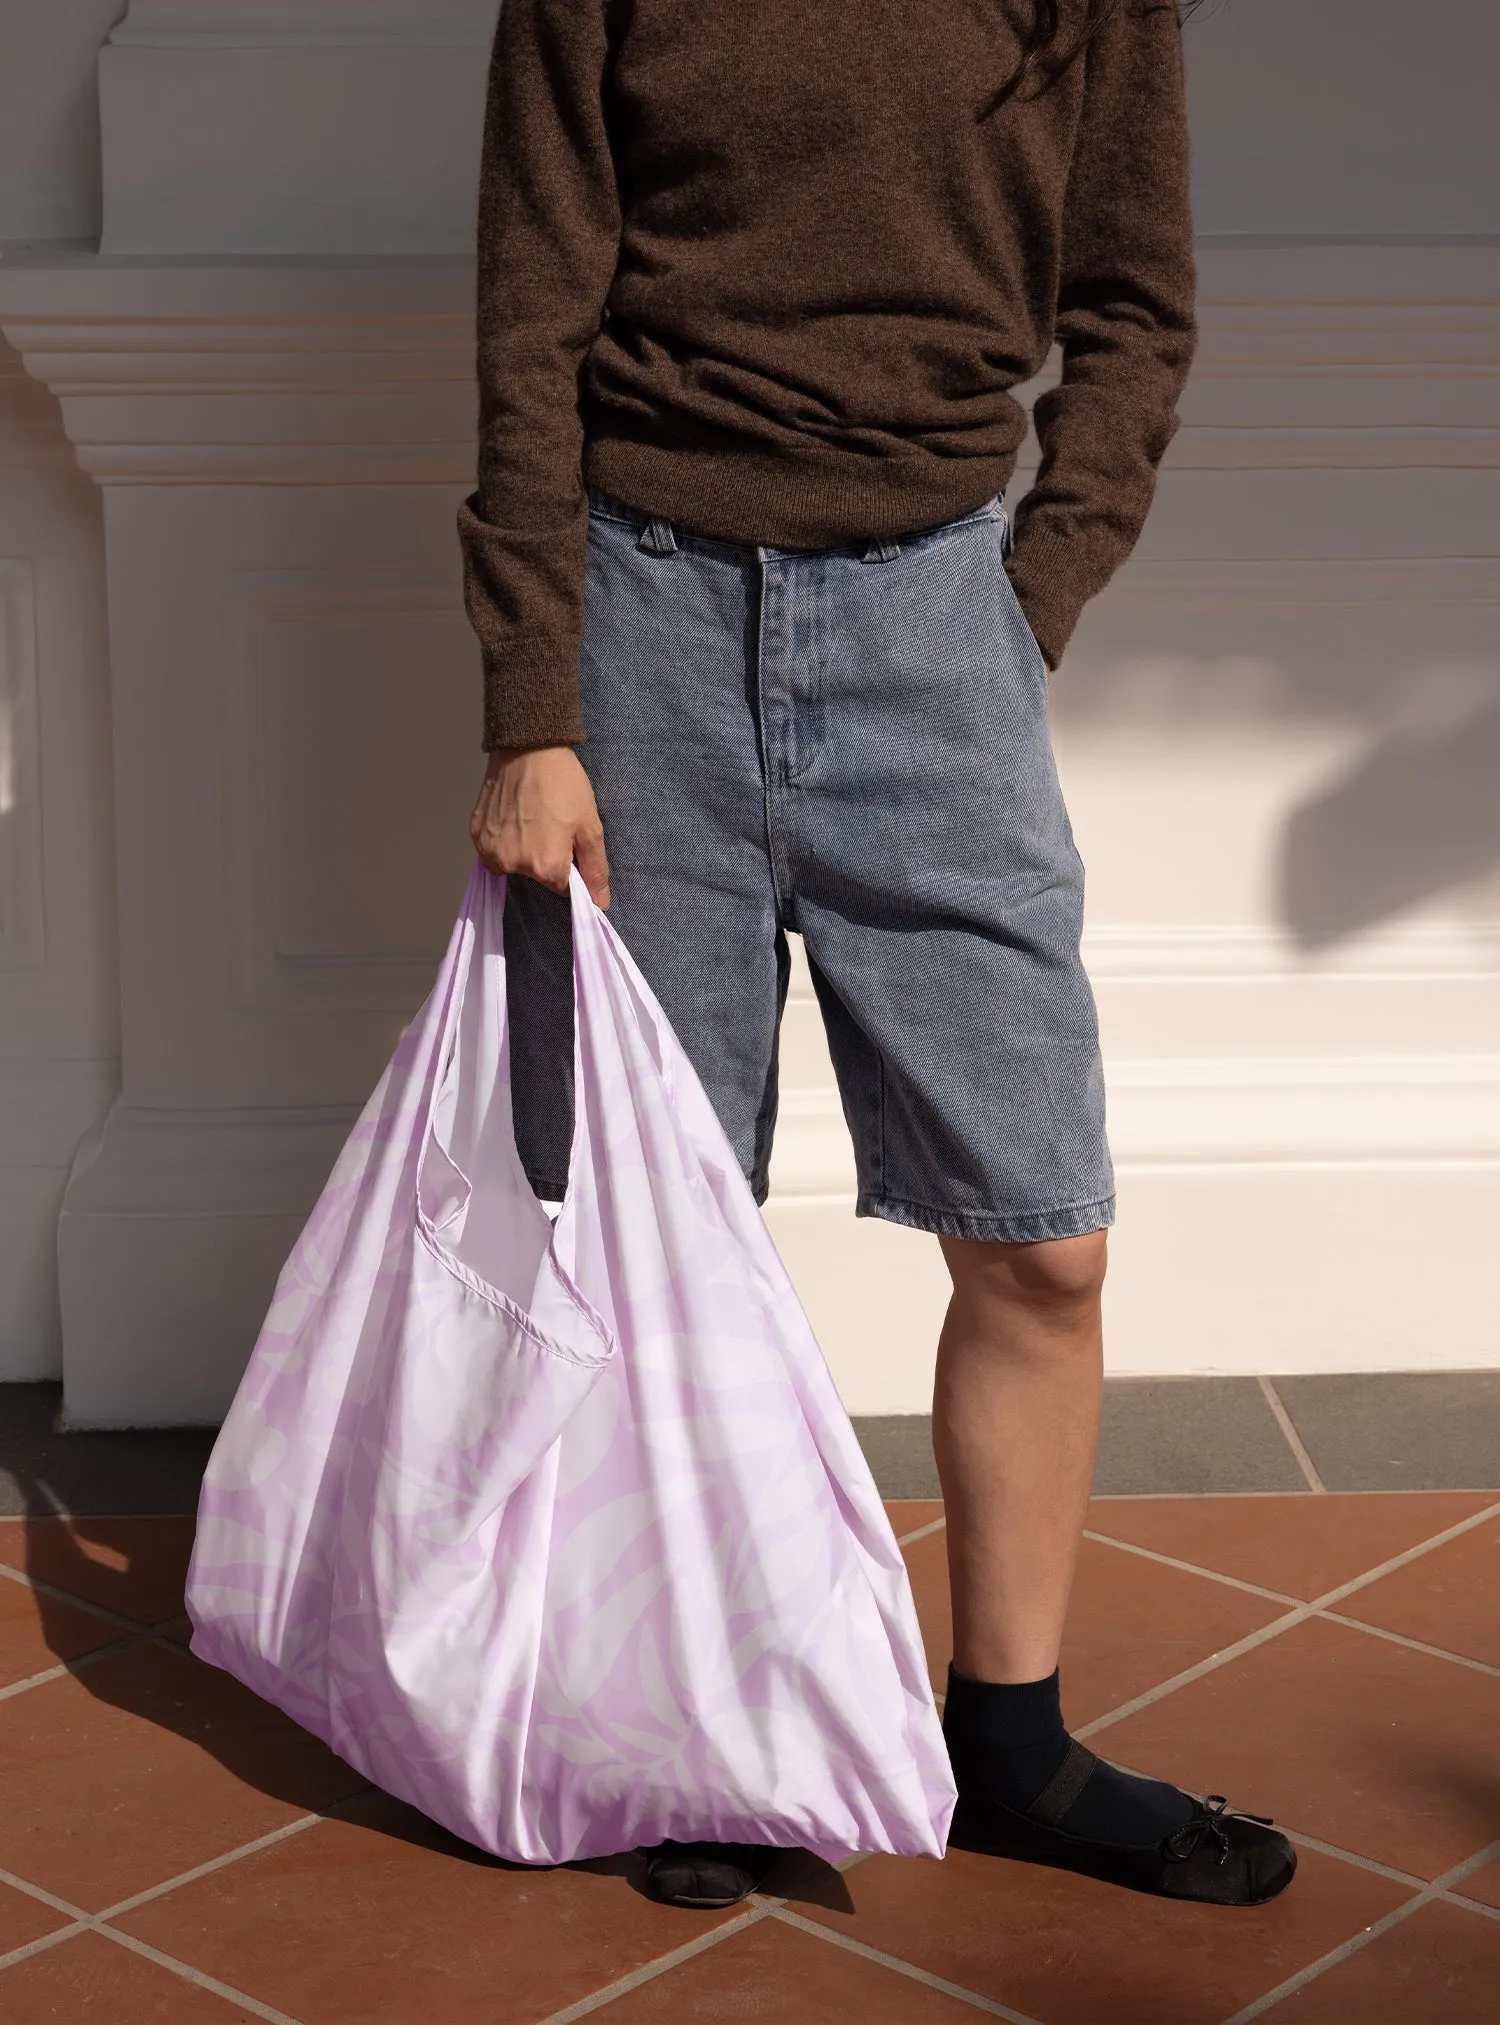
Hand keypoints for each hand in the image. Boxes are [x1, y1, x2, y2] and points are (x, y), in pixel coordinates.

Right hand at [469, 745, 609, 908]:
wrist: (527, 747)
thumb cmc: (564, 784)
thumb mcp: (590, 826)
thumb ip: (595, 869)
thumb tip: (600, 903)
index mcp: (546, 867)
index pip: (564, 888)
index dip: (571, 866)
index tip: (570, 841)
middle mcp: (514, 865)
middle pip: (538, 876)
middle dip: (547, 858)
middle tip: (552, 824)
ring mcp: (490, 851)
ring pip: (514, 864)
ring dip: (524, 850)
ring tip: (532, 818)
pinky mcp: (476, 836)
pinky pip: (494, 850)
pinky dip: (504, 840)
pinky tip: (513, 816)